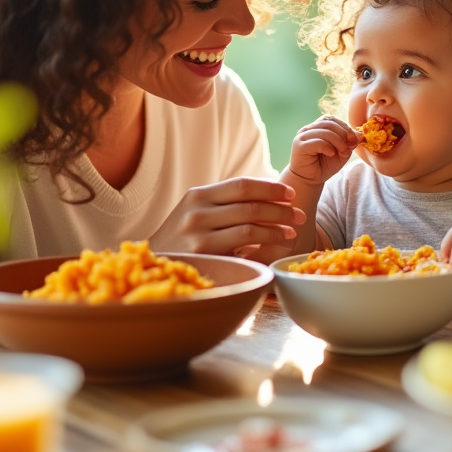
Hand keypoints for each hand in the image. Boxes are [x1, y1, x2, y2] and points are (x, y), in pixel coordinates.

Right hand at [149, 177, 303, 255]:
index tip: (290, 194)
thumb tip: (267, 194)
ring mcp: (198, 233)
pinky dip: (266, 242)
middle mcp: (196, 211)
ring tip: (293, 231)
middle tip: (299, 215)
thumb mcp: (195, 213)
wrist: (152, 266)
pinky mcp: (204, 255)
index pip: (241, 184)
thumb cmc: (183, 239)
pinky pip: (244, 245)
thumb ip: (224, 203)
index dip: (270, 188)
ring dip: (278, 227)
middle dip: (280, 208)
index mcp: (197, 195)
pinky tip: (278, 244)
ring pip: (250, 225)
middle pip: (249, 203)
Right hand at [285, 115, 357, 185]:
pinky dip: (328, 147)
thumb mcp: (341, 153)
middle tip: (350, 145)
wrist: (309, 180)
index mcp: (317, 128)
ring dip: (338, 141)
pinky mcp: (300, 146)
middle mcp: (308, 129)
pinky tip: (331, 154)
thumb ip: (348, 143)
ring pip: (325, 132)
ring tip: (342, 152)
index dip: (344, 127)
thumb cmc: (324, 165)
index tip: (354, 139)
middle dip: (343, 133)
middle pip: (329, 123)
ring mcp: (302, 137)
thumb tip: (358, 134)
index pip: (331, 119)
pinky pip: (317, 142)